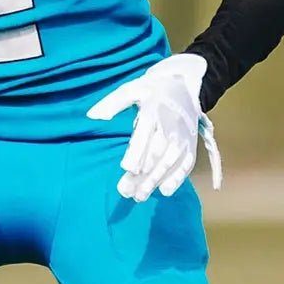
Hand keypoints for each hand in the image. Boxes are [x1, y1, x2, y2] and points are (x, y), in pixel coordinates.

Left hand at [86, 53, 222, 200]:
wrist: (184, 86)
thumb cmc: (151, 90)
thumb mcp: (131, 89)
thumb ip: (112, 103)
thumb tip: (92, 116)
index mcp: (152, 111)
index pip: (144, 135)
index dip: (136, 153)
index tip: (126, 168)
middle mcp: (169, 126)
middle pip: (156, 153)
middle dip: (142, 175)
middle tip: (126, 192)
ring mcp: (182, 137)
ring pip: (169, 162)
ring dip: (155, 181)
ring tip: (140, 196)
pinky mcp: (191, 145)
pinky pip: (186, 164)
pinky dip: (177, 179)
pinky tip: (164, 191)